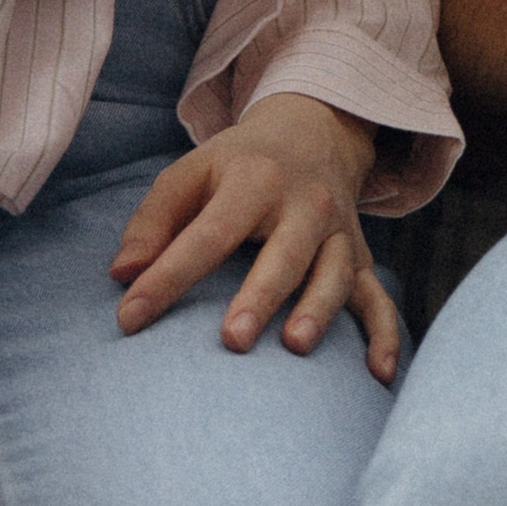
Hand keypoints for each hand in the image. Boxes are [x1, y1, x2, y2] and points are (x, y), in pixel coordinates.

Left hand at [109, 94, 401, 378]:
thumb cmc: (238, 165)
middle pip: (284, 253)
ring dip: (318, 309)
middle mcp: (303, 203)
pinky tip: (379, 375)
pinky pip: (377, 297)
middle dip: (260, 296)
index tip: (129, 317)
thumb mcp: (191, 173)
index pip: (208, 233)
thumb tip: (122, 275)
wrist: (313, 130)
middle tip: (232, 340)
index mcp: (253, 179)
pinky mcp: (360, 257)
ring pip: (335, 273)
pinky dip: (384, 335)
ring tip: (294, 346)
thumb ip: (153, 221)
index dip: (167, 277)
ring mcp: (338, 231)